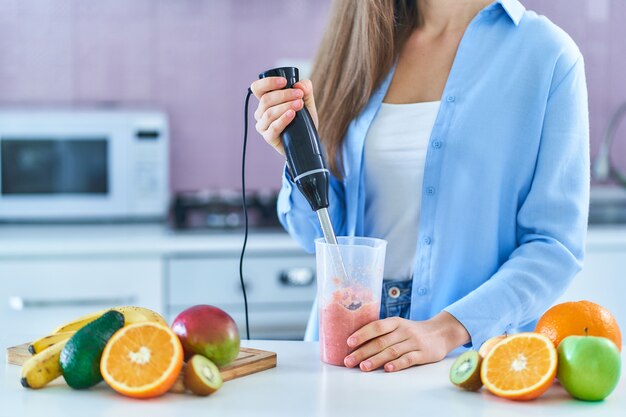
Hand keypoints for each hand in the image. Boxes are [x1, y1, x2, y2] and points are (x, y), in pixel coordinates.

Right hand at [250, 77, 318, 155]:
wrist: (307, 141)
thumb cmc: (303, 121)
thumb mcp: (307, 103)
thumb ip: (306, 90)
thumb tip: (299, 85)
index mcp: (266, 101)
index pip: (257, 88)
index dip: (268, 82)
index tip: (284, 81)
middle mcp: (261, 112)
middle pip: (266, 99)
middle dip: (284, 95)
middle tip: (299, 95)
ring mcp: (263, 126)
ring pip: (269, 113)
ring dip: (285, 106)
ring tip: (300, 105)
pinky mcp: (268, 137)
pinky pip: (273, 127)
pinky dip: (283, 119)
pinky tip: (292, 115)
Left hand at [343, 312, 469, 371]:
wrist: (441, 332)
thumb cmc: (412, 331)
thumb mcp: (398, 326)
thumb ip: (382, 332)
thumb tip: (357, 342)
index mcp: (395, 322)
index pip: (376, 326)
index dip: (362, 334)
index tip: (349, 342)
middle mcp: (403, 331)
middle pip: (380, 341)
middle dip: (363, 352)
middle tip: (349, 361)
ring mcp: (414, 342)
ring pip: (392, 351)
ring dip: (376, 359)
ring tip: (363, 367)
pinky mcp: (423, 354)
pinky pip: (409, 359)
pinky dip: (397, 364)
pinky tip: (387, 369)